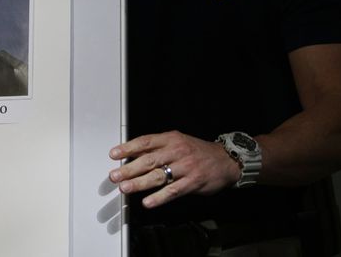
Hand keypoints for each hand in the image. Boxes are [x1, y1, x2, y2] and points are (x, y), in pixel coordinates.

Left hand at [108, 131, 241, 207]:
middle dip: (129, 169)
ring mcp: (185, 167)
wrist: (226, 160)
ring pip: (158, 176)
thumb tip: (132, 154)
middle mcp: (177, 151)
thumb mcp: (178, 141)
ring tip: (125, 188)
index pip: (145, 142)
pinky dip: (159, 197)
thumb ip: (157, 147)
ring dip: (139, 183)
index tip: (113, 154)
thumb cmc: (197, 151)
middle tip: (114, 176)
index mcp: (171, 139)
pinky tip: (147, 202)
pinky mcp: (192, 182)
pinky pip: (173, 191)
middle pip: (148, 160)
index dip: (128, 148)